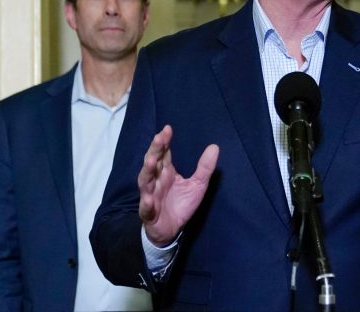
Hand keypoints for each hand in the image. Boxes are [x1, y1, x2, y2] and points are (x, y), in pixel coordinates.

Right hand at [137, 125, 219, 245]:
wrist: (171, 230)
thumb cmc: (181, 204)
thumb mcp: (198, 185)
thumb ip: (204, 167)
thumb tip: (214, 146)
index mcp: (166, 172)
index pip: (163, 153)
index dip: (164, 141)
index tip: (168, 129)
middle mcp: (156, 181)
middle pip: (152, 162)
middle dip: (155, 150)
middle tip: (159, 138)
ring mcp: (150, 196)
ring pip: (145, 181)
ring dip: (147, 171)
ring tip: (152, 161)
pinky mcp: (149, 213)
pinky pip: (145, 208)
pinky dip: (146, 203)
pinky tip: (148, 199)